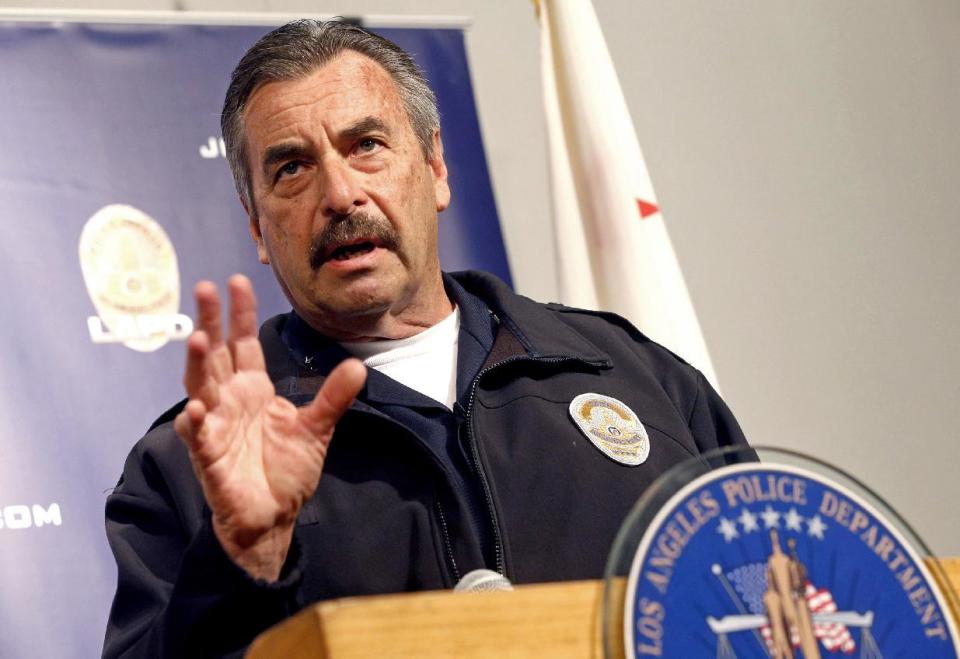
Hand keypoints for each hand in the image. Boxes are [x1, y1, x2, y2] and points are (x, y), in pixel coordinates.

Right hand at [173, 275, 365, 580]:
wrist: (275, 516)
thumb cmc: (288, 470)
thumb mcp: (317, 428)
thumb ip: (333, 397)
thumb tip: (359, 365)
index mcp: (253, 389)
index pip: (243, 344)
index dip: (240, 313)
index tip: (237, 280)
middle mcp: (229, 401)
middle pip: (216, 354)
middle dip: (210, 321)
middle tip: (204, 288)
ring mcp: (215, 427)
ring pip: (200, 387)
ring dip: (197, 363)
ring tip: (198, 337)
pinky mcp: (209, 458)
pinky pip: (199, 437)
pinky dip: (195, 423)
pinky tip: (196, 408)